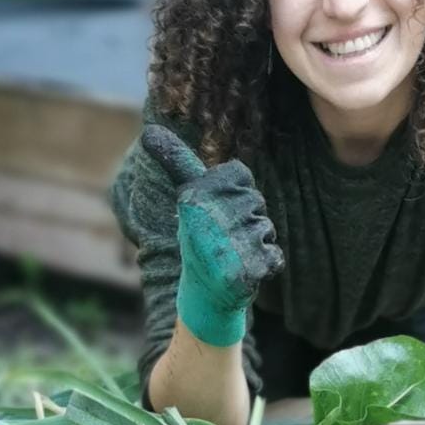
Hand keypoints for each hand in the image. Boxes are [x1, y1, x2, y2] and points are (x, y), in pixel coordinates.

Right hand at [142, 126, 283, 347]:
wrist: (204, 293)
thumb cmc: (200, 237)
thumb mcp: (188, 198)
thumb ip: (179, 163)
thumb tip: (149, 131)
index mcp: (194, 194)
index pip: (239, 174)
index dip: (235, 192)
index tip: (216, 206)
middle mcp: (209, 216)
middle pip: (256, 201)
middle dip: (248, 218)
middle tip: (225, 236)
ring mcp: (229, 245)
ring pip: (265, 228)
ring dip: (257, 242)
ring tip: (233, 254)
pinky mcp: (247, 270)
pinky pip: (275, 255)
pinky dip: (266, 264)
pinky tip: (246, 270)